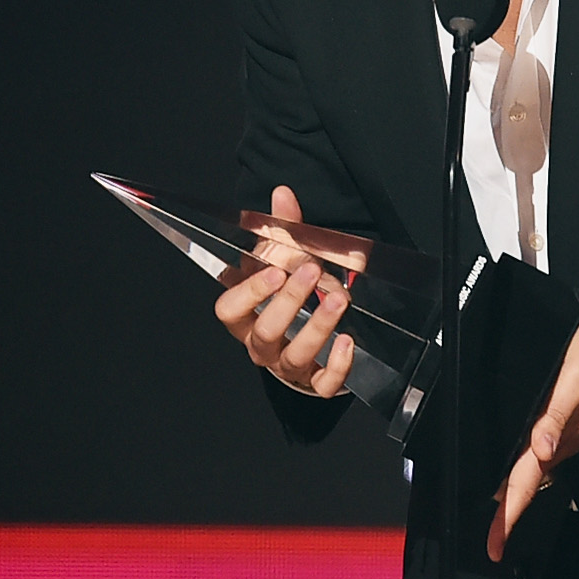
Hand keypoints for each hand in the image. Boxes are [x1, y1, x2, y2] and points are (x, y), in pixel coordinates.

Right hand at [212, 185, 354, 396]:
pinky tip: (348, 342)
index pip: (229, 310)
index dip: (250, 292)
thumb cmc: (288, 296)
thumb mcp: (284, 261)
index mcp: (245, 315)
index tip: (275, 269)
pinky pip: (322, 384)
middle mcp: (260, 344)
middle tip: (313, 271)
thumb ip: (283, 229)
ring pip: (294, 356)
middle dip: (290, 300)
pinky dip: (336, 366)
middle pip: (265, 331)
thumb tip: (282, 193)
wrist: (306, 340)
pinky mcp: (314, 383)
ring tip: (339, 299)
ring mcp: (286, 366)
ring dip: (317, 327)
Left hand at [487, 313, 578, 561]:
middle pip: (528, 486)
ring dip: (516, 495)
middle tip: (493, 541)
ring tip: (498, 516)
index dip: (508, 514)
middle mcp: (563, 440)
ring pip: (536, 474)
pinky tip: (520, 472)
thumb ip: (556, 416)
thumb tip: (540, 448)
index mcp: (559, 434)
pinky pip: (545, 457)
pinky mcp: (575, 423)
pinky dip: (528, 472)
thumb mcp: (576, 378)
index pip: (526, 483)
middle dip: (507, 514)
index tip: (495, 542)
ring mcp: (570, 434)